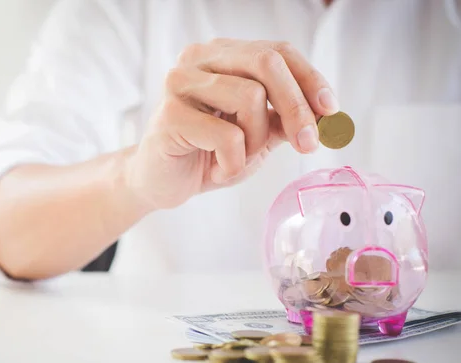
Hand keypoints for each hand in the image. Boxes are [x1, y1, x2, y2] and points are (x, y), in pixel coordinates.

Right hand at [125, 39, 338, 209]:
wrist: (160, 182)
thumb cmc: (206, 154)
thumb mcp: (257, 135)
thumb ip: (285, 119)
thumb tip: (327, 115)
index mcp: (221, 55)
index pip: (277, 51)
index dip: (310, 78)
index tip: (330, 110)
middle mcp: (199, 60)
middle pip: (266, 63)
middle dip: (296, 106)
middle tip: (308, 143)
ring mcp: (181, 84)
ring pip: (249, 97)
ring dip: (256, 141)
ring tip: (239, 158)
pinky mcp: (170, 116)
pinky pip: (227, 136)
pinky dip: (233, 162)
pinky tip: (218, 169)